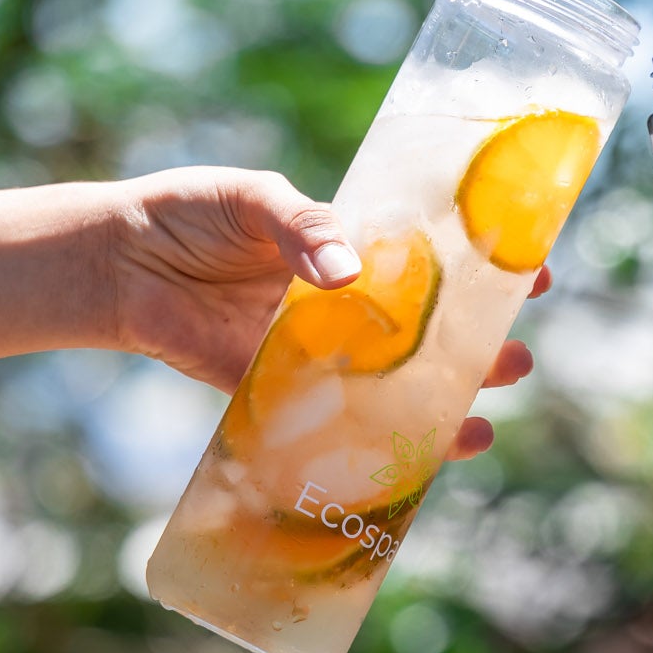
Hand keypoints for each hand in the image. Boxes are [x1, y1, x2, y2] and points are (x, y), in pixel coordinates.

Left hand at [103, 167, 543, 460]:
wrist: (117, 260)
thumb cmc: (189, 213)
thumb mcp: (254, 199)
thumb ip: (305, 229)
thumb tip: (349, 278)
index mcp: (348, 246)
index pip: (432, 258)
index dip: (484, 268)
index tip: (534, 275)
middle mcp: (340, 304)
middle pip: (425, 330)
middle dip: (477, 348)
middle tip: (518, 360)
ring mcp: (310, 351)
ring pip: (388, 381)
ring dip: (438, 401)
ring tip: (483, 418)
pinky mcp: (272, 388)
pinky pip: (330, 419)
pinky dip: (370, 438)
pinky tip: (411, 453)